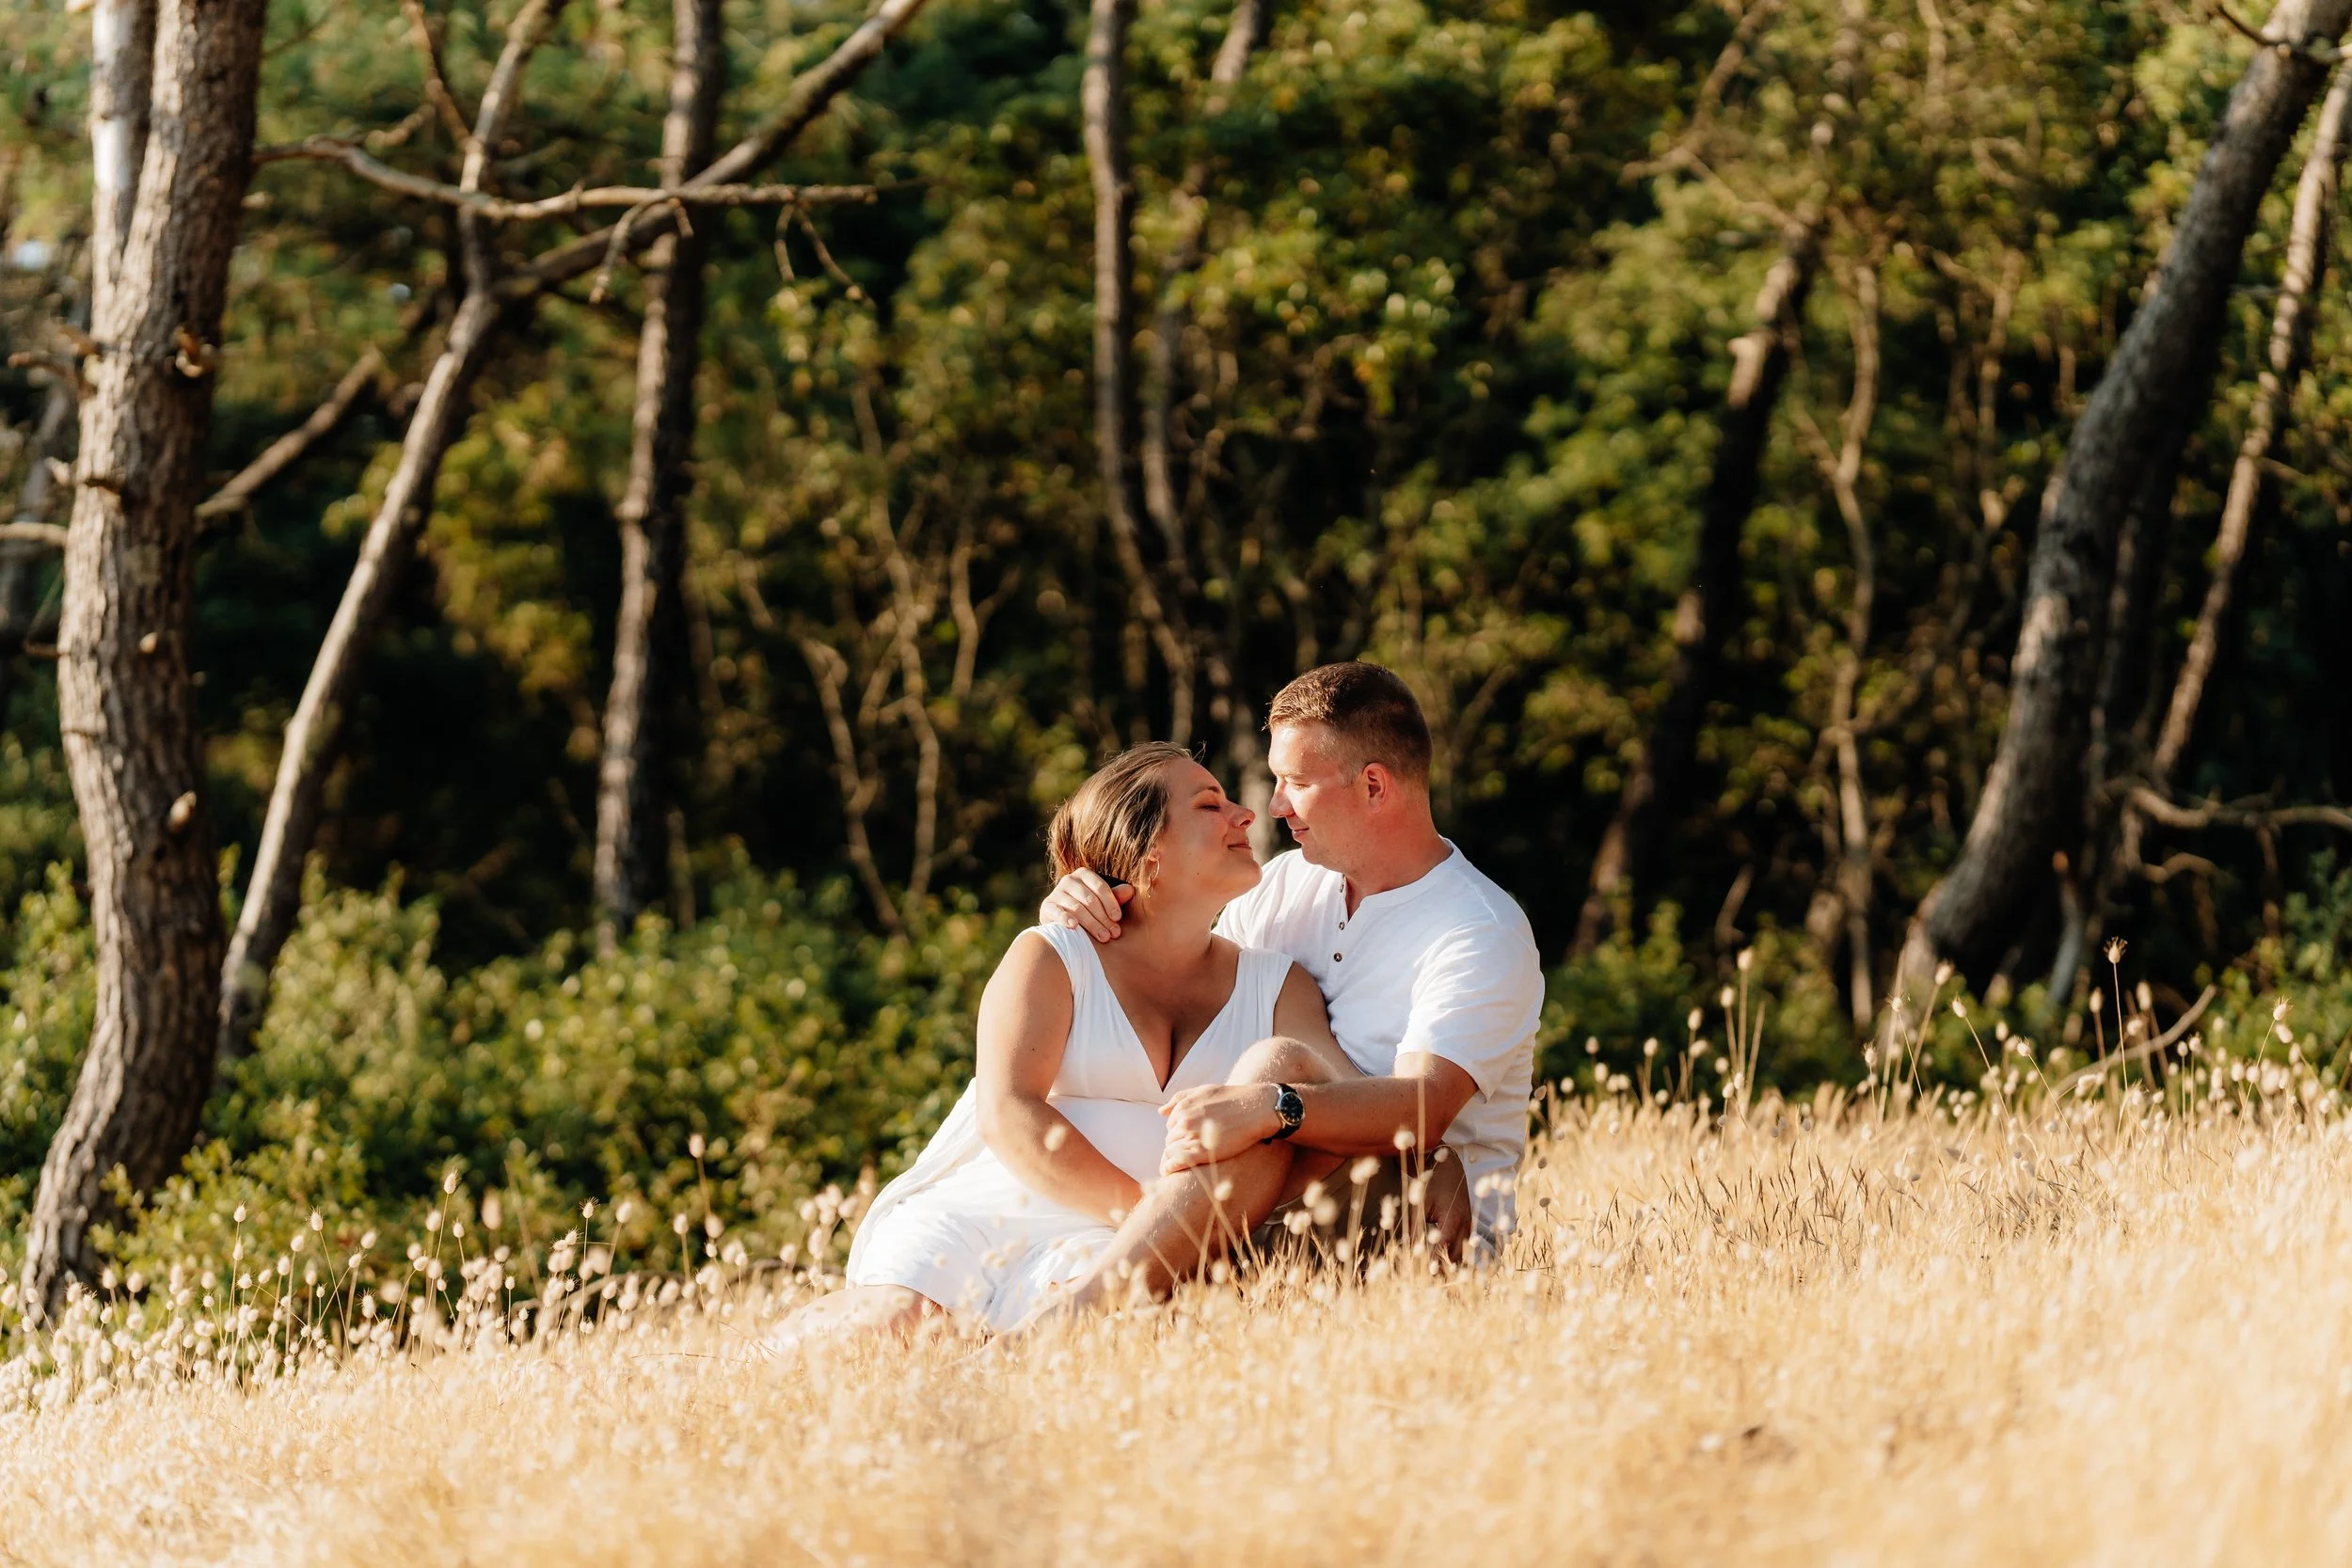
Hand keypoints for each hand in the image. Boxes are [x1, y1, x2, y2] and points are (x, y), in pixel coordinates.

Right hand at [1040, 868, 1133, 941]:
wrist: (1060, 920)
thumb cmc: (1087, 909)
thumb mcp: (1101, 902)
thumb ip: (1115, 897)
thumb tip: (1130, 890)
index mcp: (1084, 874)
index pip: (1100, 887)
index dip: (1111, 903)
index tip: (1118, 918)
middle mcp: (1069, 880)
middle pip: (1090, 900)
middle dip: (1103, 918)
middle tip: (1113, 933)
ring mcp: (1056, 893)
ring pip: (1077, 908)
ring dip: (1092, 924)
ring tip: (1103, 937)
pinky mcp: (1047, 906)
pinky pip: (1058, 912)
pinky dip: (1066, 919)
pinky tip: (1074, 927)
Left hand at [1159, 1084, 1279, 1173]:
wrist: (1258, 1108)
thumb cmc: (1234, 1098)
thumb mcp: (1204, 1091)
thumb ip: (1180, 1099)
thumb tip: (1160, 1112)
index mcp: (1183, 1107)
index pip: (1171, 1126)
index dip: (1181, 1134)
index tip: (1191, 1140)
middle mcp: (1184, 1121)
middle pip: (1171, 1140)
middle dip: (1179, 1146)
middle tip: (1193, 1153)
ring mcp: (1191, 1137)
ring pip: (1171, 1151)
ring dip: (1175, 1158)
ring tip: (1183, 1165)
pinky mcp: (1201, 1153)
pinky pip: (1175, 1163)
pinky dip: (1169, 1168)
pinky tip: (1169, 1173)